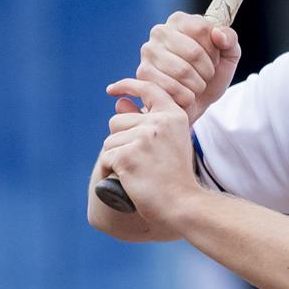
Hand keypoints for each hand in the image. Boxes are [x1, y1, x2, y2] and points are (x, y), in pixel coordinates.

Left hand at [97, 76, 202, 227]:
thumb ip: (145, 119)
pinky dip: (111, 172)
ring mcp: (143, 138)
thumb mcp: (168, 142)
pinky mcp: (128, 155)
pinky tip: (128, 180)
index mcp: (173, 116)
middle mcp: (159, 122)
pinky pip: (106, 158)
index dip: (127, 85)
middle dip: (120, 141)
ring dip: (116, 158)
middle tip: (142, 162)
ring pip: (109, 141)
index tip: (112, 89)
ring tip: (138, 173)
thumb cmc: (174, 176)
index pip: (148, 88)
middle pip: (117, 121)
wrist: (182, 203)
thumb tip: (119, 101)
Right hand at [133, 12, 240, 125]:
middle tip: (205, 76)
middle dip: (207, 71)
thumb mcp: (229, 55)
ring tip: (196, 86)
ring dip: (197, 85)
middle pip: (194, 52)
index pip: (203, 29)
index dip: (215, 51)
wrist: (196, 102)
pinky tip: (185, 95)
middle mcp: (160, 31)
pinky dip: (186, 96)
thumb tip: (218, 35)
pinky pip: (172, 87)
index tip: (213, 59)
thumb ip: (230, 39)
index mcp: (180, 20)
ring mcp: (148, 51)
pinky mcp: (143, 73)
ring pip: (183, 71)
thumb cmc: (211, 74)